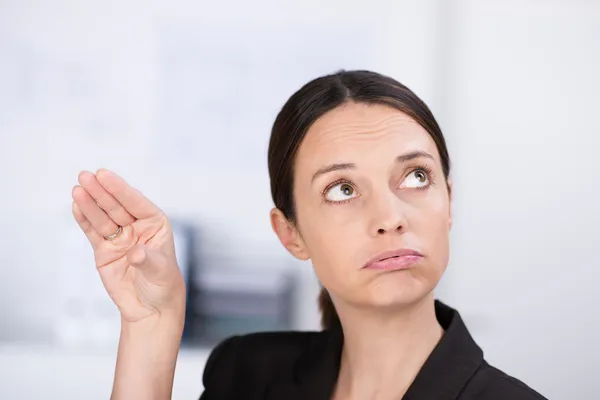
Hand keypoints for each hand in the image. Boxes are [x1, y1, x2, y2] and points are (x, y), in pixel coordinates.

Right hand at [71, 169, 185, 322]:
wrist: (150, 308)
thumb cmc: (162, 285)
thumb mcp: (159, 271)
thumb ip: (147, 260)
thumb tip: (136, 253)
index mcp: (156, 224)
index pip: (136, 202)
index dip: (120, 189)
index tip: (104, 175)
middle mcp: (137, 227)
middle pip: (116, 206)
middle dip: (101, 191)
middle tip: (85, 176)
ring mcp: (120, 237)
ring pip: (102, 217)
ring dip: (89, 203)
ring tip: (77, 188)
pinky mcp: (104, 250)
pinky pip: (93, 231)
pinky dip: (84, 219)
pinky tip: (76, 205)